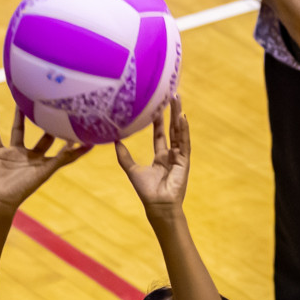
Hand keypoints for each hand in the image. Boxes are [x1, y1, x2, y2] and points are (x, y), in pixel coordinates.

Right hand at [0, 107, 90, 210]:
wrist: (0, 200)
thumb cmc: (23, 189)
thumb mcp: (43, 172)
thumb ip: (59, 159)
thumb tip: (74, 146)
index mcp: (44, 163)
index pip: (63, 151)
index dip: (73, 143)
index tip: (84, 130)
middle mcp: (31, 157)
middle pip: (43, 137)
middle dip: (48, 125)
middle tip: (55, 108)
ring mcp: (14, 154)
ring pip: (18, 131)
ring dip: (19, 117)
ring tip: (22, 102)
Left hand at [115, 97, 189, 215]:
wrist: (157, 205)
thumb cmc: (146, 191)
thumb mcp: (132, 170)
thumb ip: (124, 156)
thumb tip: (115, 141)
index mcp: (160, 157)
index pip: (159, 134)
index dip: (158, 120)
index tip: (156, 105)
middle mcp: (171, 155)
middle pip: (172, 128)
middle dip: (171, 112)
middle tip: (171, 94)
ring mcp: (179, 157)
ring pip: (179, 132)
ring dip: (178, 115)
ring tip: (177, 99)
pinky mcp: (184, 161)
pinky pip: (184, 142)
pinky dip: (184, 130)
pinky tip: (182, 117)